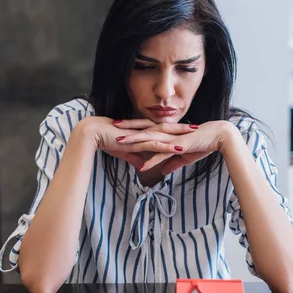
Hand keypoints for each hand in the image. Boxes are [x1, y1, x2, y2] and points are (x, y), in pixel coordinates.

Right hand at [75, 116, 195, 168]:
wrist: (93, 134)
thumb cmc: (106, 140)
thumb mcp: (124, 151)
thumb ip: (134, 157)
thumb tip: (141, 165)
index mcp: (142, 130)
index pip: (162, 129)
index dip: (176, 129)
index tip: (189, 129)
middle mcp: (144, 130)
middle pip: (168, 128)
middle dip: (184, 128)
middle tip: (200, 127)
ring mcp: (141, 135)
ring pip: (165, 134)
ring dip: (180, 135)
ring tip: (195, 135)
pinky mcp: (137, 142)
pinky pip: (156, 145)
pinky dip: (168, 147)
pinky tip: (179, 149)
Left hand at [114, 120, 235, 172]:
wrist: (219, 137)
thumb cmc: (203, 143)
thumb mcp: (184, 156)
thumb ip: (172, 163)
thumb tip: (162, 172)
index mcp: (168, 132)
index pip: (146, 128)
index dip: (132, 127)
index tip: (119, 127)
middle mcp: (168, 133)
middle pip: (143, 130)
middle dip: (127, 129)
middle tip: (111, 127)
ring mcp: (172, 139)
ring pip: (149, 139)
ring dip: (134, 141)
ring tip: (119, 143)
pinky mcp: (179, 147)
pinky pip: (162, 154)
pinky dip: (151, 160)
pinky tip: (141, 166)